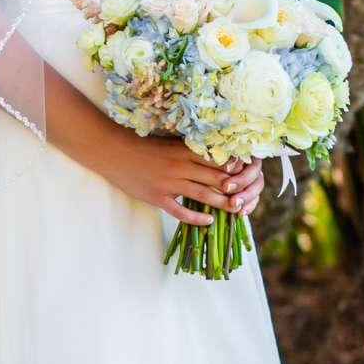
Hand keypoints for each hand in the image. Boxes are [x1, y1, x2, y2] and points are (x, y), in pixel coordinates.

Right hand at [101, 129, 264, 225]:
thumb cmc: (143, 146)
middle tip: (247, 194)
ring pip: (203, 195)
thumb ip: (189, 148)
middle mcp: (180, 166)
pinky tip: (209, 221)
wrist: (115, 153)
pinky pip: (181, 211)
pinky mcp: (158, 197)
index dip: (234, 166)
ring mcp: (169, 183)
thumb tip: (213, 152)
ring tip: (236, 209)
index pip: (217, 159)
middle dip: (234, 187)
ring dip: (222, 203)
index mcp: (184, 150)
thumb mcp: (169, 142)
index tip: (248, 172)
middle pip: (215, 178)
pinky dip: (197, 218)